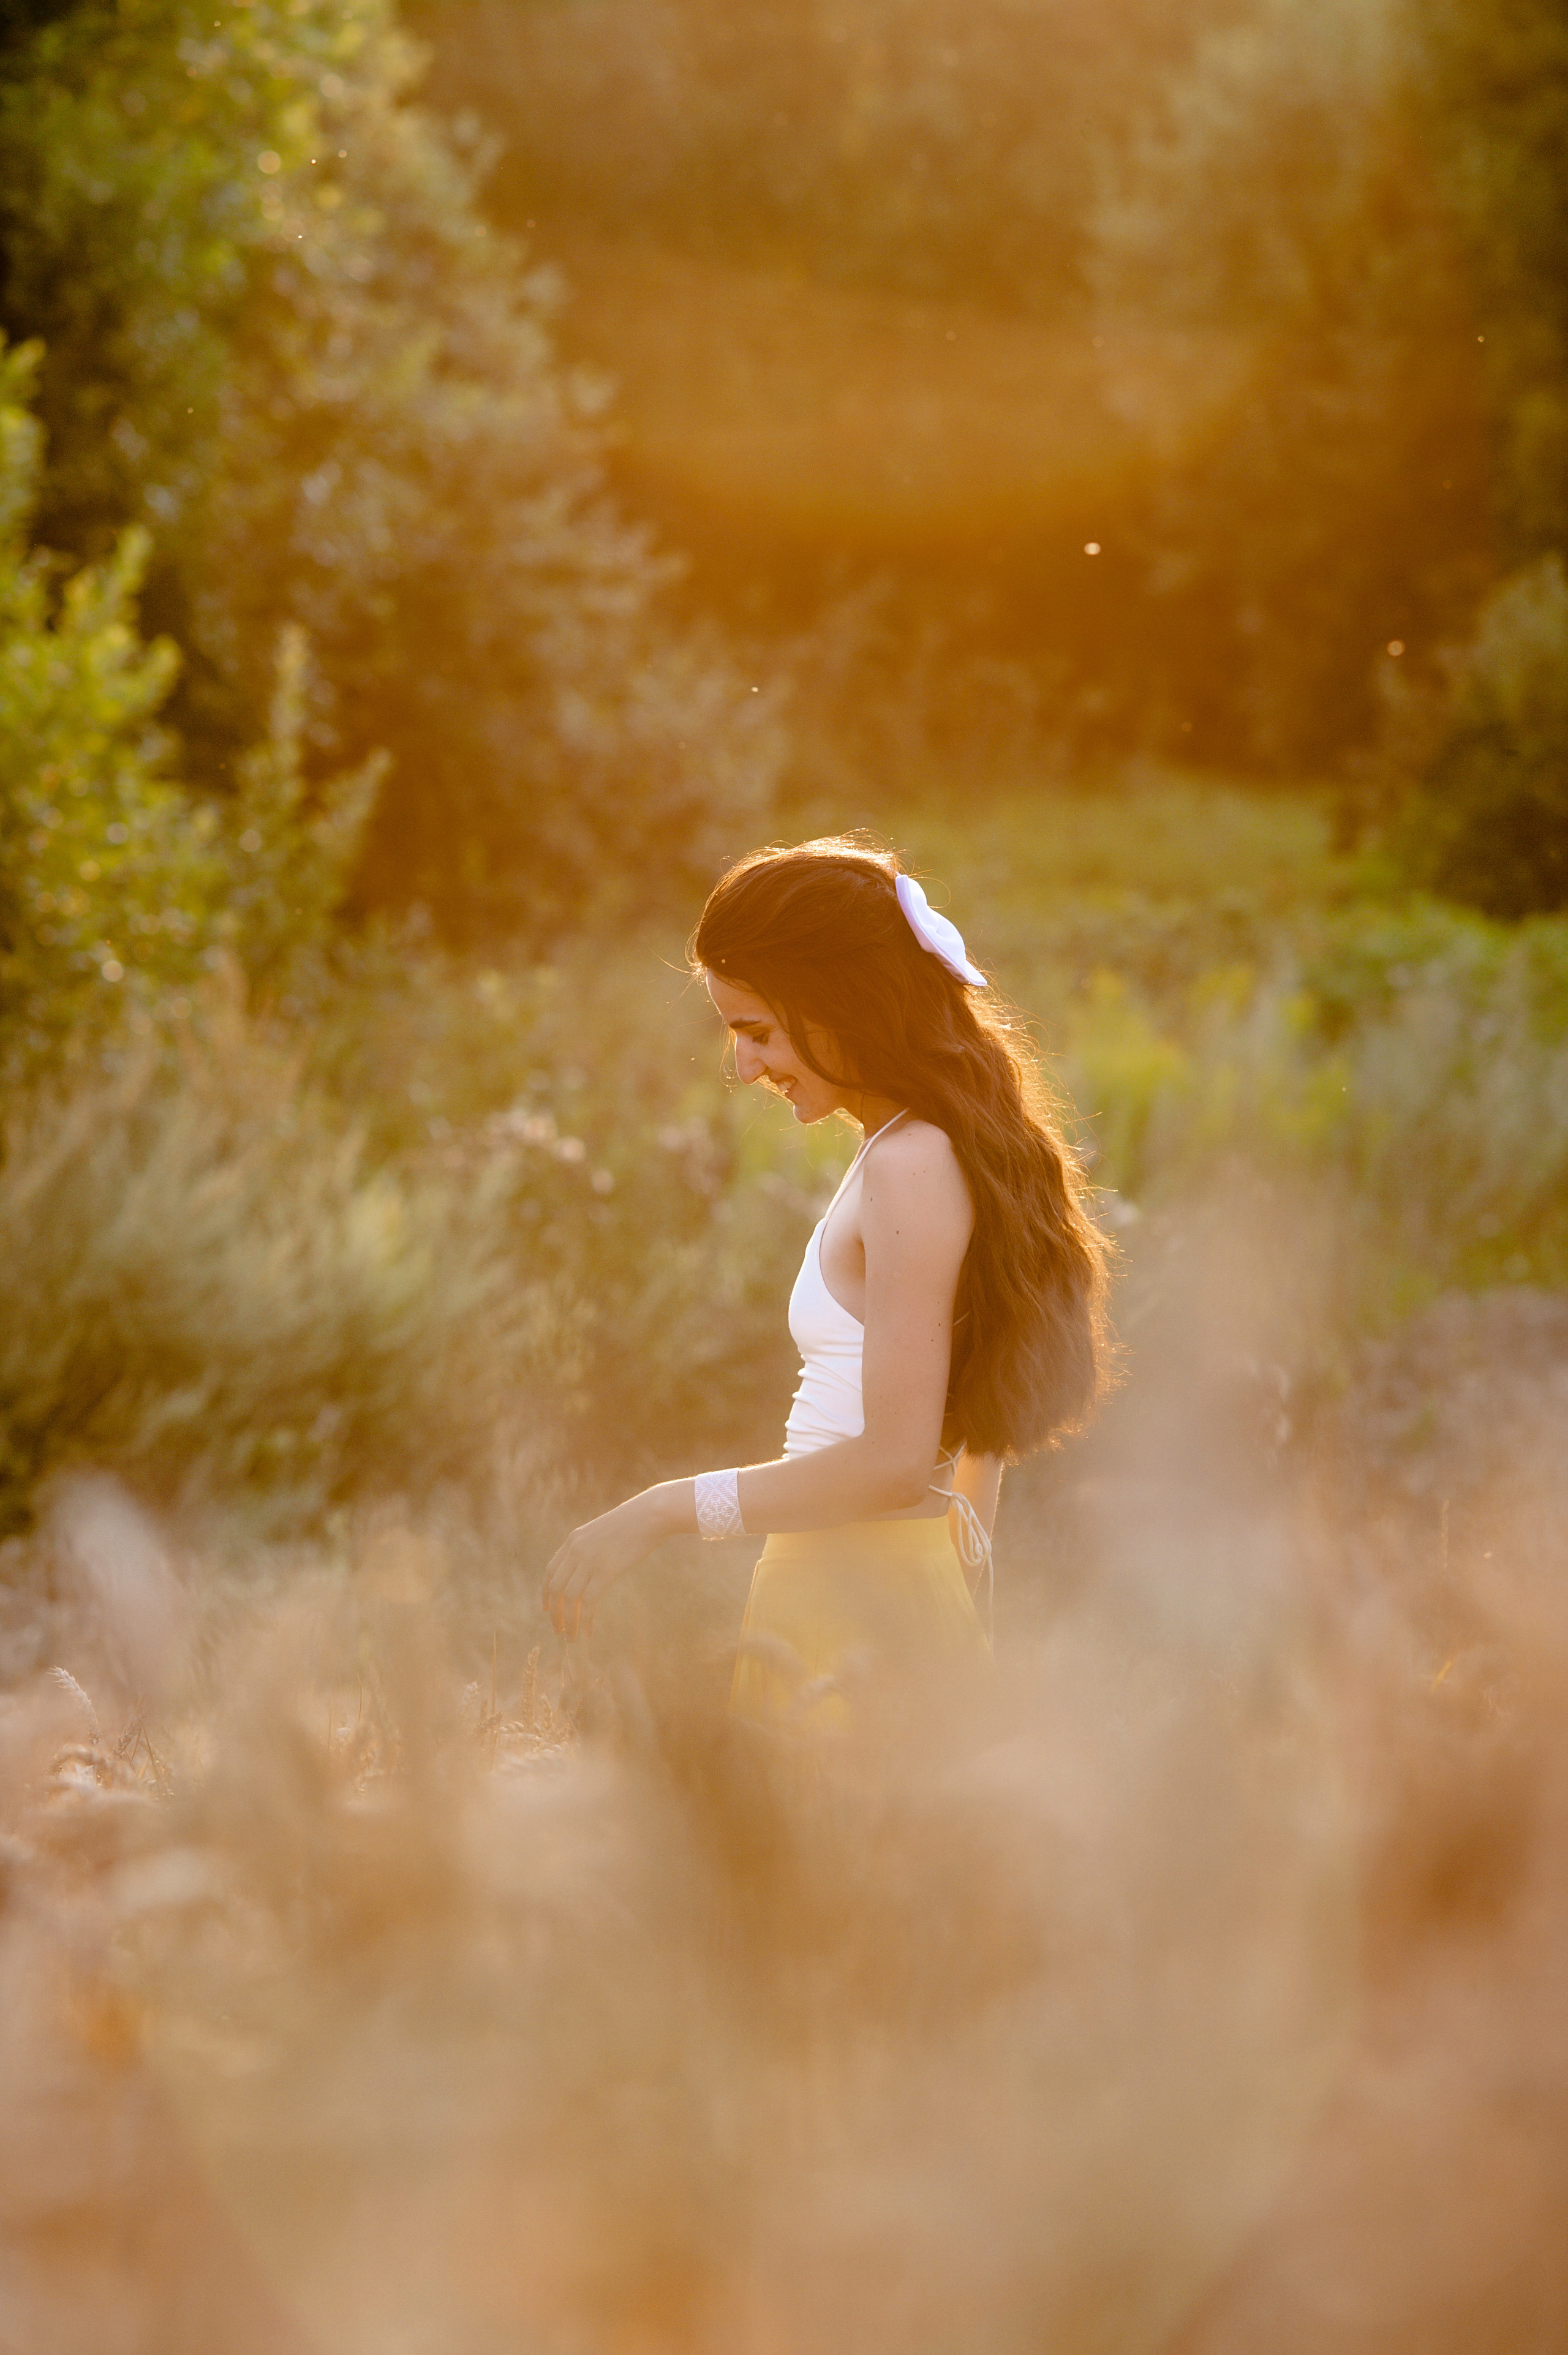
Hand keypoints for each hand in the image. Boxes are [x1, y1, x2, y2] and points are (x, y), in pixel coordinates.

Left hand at [542, 1490, 671, 1639]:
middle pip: (556, 1588)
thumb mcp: (603, 1532)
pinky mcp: (607, 1570)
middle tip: (558, 1630)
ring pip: (570, 1598)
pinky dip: (585, 1620)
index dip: (545, 1593)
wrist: (651, 1513)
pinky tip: (588, 1631)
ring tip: (571, 1638)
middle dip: (554, 1613)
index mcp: (573, 1540)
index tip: (546, 1609)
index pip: (550, 1571)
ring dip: (568, 1622)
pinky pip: (589, 1601)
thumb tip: (587, 1567)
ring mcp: (590, 1559)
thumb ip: (590, 1547)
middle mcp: (576, 1550)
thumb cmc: (633, 1523)